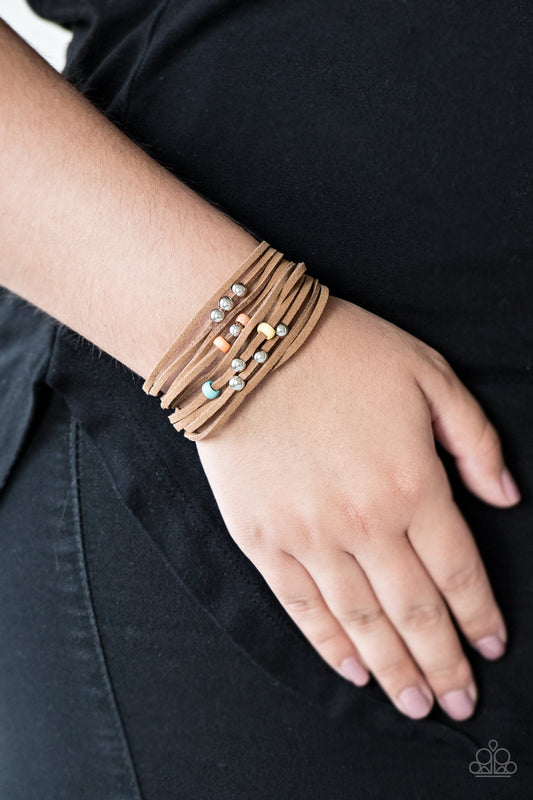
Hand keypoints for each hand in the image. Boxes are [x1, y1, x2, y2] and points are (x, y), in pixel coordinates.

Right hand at [196, 295, 519, 720]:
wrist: (244, 347)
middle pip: (415, 612)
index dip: (479, 617)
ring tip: (415, 703)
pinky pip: (301, 607)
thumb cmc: (341, 351)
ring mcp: (308, 537)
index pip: (458, 572)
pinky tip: (351, 669)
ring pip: (361, 621)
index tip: (492, 648)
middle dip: (443, 663)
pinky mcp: (262, 540)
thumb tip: (505, 498)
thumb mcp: (428, 374)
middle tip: (460, 701)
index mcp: (412, 483)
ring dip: (393, 669)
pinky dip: (329, 644)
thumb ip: (474, 439)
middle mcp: (364, 523)